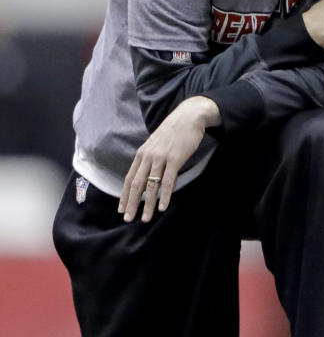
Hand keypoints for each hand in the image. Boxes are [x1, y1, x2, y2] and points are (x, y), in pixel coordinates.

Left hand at [118, 96, 220, 222]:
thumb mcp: (157, 144)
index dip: (125, 195)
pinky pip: (168, 181)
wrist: (188, 117)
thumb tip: (149, 174)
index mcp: (142, 154)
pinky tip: (162, 207)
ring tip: (146, 218)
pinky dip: (164, 195)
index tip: (122, 209)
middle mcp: (148, 157)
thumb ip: (151, 159)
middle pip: (137, 184)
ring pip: (151, 186)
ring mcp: (161, 158)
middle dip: (131, 204)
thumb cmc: (174, 131)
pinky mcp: (174, 159)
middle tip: (128, 219)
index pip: (130, 178)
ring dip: (147, 204)